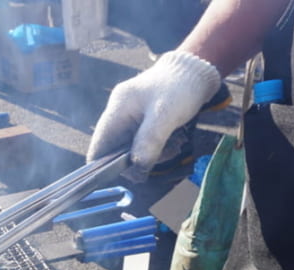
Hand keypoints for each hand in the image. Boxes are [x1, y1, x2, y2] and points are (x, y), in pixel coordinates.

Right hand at [87, 50, 220, 173]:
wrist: (196, 71)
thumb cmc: (180, 88)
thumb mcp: (165, 116)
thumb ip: (148, 142)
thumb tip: (137, 170)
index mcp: (117, 109)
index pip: (98, 148)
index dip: (105, 167)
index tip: (129, 173)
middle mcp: (119, 114)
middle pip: (115, 152)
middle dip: (136, 161)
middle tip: (161, 157)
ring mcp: (130, 118)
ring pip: (131, 150)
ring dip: (150, 155)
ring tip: (172, 147)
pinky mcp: (142, 122)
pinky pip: (143, 143)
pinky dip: (156, 148)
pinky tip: (172, 143)